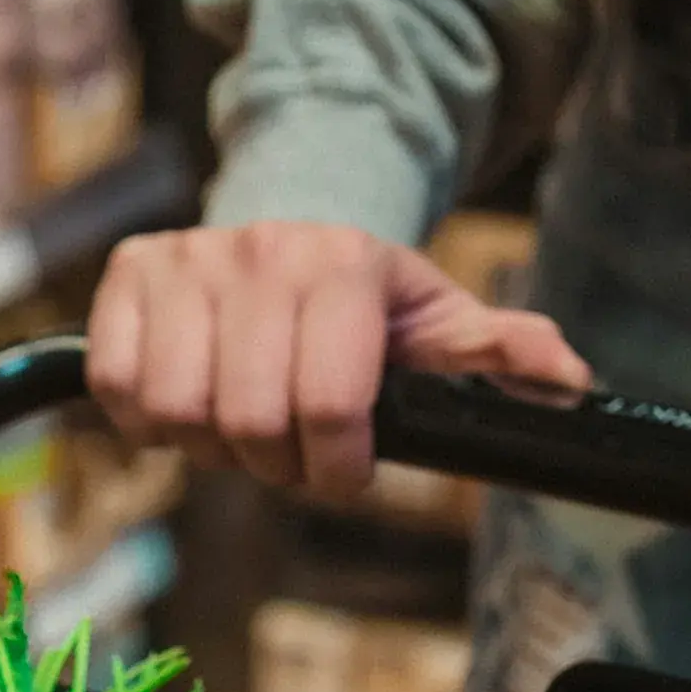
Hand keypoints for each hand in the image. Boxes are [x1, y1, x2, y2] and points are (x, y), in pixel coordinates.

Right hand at [90, 220, 590, 501]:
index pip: (328, 406)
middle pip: (247, 421)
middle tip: (291, 450)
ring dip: (209, 446)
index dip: (336, 468)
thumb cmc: (365, 298)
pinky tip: (188, 407)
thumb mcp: (439, 320)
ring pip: (177, 410)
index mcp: (343, 267)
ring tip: (240, 425)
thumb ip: (502, 354)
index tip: (347, 470)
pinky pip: (120, 386)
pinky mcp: (130, 273)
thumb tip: (571, 384)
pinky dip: (148, 422)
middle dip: (274, 463)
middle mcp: (259, 253)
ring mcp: (187, 259)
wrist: (288, 221)